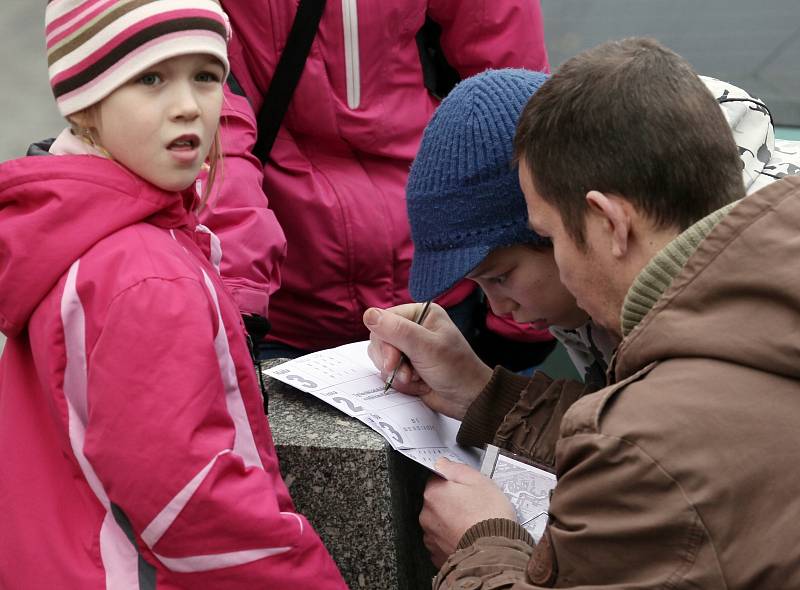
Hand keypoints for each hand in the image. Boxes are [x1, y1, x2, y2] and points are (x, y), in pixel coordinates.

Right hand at [363, 303, 492, 418]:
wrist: (468, 400)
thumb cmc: (457, 370)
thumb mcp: (426, 348)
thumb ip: (397, 331)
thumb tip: (369, 314)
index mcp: (421, 314)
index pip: (384, 319)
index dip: (384, 341)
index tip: (393, 360)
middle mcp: (413, 328)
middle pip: (379, 339)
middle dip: (390, 361)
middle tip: (406, 373)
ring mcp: (408, 348)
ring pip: (381, 357)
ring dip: (395, 373)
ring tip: (415, 379)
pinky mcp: (406, 366)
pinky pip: (388, 372)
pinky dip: (400, 381)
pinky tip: (418, 384)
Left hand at [420, 459, 516, 567]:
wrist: (496, 552)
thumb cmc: (490, 517)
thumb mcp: (479, 480)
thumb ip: (456, 469)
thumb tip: (443, 463)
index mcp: (434, 494)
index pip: (436, 479)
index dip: (453, 482)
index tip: (464, 487)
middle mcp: (427, 516)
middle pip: (437, 501)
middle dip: (451, 502)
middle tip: (472, 505)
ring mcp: (431, 537)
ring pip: (439, 522)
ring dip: (451, 521)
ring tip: (472, 523)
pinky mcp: (438, 554)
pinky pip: (443, 541)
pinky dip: (453, 538)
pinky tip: (468, 536)